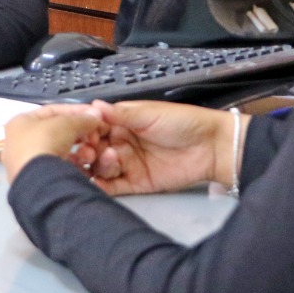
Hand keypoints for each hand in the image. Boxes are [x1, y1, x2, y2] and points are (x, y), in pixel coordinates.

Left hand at [1, 105, 104, 182]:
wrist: (38, 181)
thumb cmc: (45, 143)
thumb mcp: (67, 123)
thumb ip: (83, 118)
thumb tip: (95, 117)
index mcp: (20, 123)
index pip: (53, 111)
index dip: (76, 111)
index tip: (94, 113)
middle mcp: (20, 143)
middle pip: (58, 133)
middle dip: (79, 133)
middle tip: (95, 134)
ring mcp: (28, 164)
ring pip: (61, 152)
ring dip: (80, 150)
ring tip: (91, 152)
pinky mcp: (38, 181)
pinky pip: (60, 168)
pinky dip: (75, 166)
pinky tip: (87, 165)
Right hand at [84, 100, 230, 196]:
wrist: (211, 147)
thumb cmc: (185, 123)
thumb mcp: (150, 113)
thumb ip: (120, 113)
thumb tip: (94, 105)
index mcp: (123, 122)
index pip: (95, 127)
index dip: (86, 131)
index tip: (81, 133)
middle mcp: (122, 142)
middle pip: (94, 149)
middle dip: (87, 150)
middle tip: (88, 150)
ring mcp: (128, 163)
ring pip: (100, 167)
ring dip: (95, 165)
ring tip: (106, 159)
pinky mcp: (136, 183)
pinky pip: (112, 187)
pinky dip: (101, 186)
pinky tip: (95, 182)